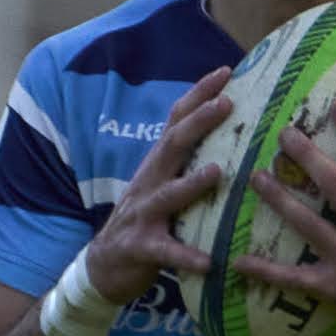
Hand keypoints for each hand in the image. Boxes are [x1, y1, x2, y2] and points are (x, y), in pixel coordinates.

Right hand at [77, 70, 234, 310]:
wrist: (104, 264)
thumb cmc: (147, 219)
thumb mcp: (163, 183)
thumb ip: (187, 162)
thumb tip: (232, 138)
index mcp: (159, 164)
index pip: (177, 120)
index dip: (199, 94)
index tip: (226, 71)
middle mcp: (150, 181)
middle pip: (173, 145)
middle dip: (199, 122)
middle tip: (227, 104)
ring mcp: (143, 214)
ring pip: (168, 195)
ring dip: (191, 183)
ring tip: (216, 173)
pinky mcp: (141, 248)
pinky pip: (166, 251)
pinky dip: (187, 256)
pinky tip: (208, 261)